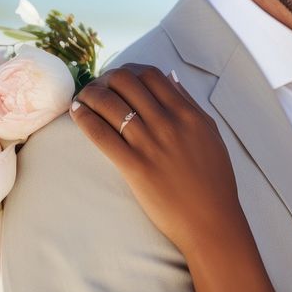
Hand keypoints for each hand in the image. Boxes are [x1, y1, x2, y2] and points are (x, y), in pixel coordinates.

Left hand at [70, 64, 242, 254]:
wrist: (211, 220)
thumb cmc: (214, 180)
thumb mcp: (209, 134)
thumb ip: (190, 105)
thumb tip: (171, 78)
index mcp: (188, 114)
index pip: (151, 75)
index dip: (129, 70)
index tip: (118, 78)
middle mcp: (169, 123)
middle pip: (127, 82)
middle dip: (105, 78)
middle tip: (97, 87)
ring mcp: (151, 145)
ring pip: (110, 104)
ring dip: (90, 94)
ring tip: (82, 98)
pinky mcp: (135, 167)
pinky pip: (102, 135)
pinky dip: (85, 119)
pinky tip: (77, 113)